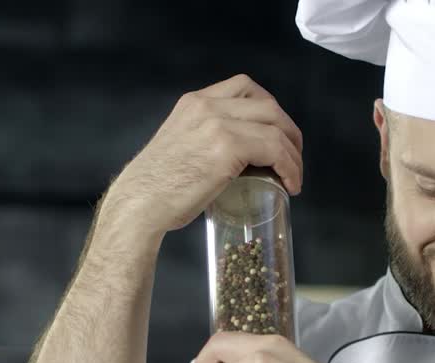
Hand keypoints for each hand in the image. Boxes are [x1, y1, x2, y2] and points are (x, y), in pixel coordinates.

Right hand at [103, 74, 303, 237]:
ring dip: (293, 154)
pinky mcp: (226, 147)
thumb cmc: (158, 187)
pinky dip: (289, 167)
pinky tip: (289, 183)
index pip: (245, 87)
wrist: (140, 203)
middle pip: (268, 105)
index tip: (279, 134)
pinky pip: (274, 150)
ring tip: (294, 177)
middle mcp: (207, 106)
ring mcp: (217, 124)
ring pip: (276, 128)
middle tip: (294, 158)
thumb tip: (239, 156)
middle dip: (289, 132)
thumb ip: (206, 138)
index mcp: (195, 103)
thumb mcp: (182, 145)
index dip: (271, 109)